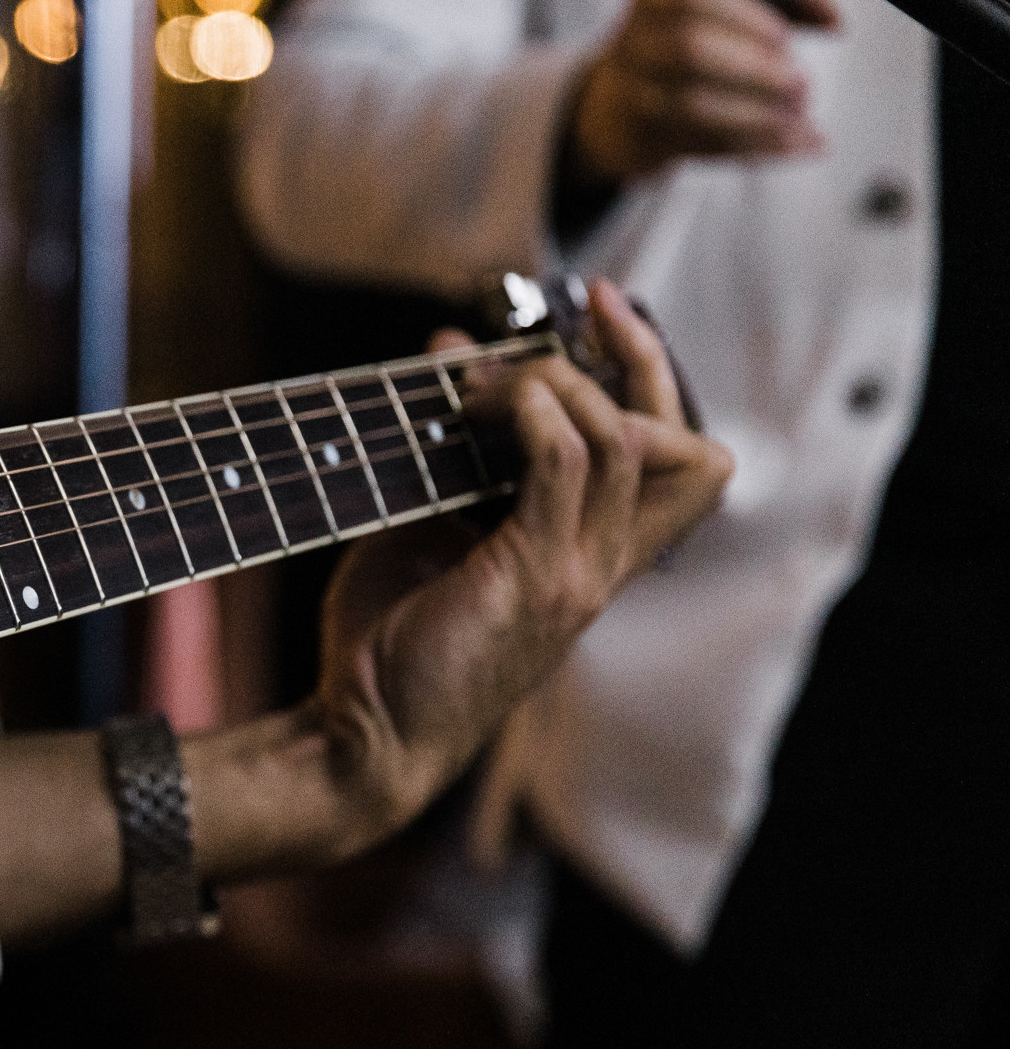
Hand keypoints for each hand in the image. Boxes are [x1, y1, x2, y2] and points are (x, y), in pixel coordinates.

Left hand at [305, 280, 730, 853]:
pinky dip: (531, 414)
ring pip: (626, 440)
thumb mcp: (428, 529)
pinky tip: (478, 407)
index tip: (599, 314)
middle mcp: (603, 567)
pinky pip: (567, 463)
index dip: (653, 377)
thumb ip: (451, 452)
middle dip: (642, 359)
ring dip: (555, 384)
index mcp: (592, 559)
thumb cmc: (386, 642)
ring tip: (481, 386)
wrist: (360, 740)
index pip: (679, 461)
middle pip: (689, 445)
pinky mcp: (534, 578)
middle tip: (587, 309)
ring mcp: (577, 575)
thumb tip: (448, 355)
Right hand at [566, 0, 837, 188]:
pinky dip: (756, 148)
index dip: (747, 17)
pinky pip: (702, 146)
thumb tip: (834, 19)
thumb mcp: (730, 12)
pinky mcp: (642, 142)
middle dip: (755, 70)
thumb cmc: (689, 52)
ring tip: (800, 120)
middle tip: (800, 86)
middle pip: (688, 52)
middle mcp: (633, 44)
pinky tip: (794, 145)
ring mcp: (630, 97)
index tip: (785, 38)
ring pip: (692, 107)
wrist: (622, 112)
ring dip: (757, 117)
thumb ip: (790, 1)